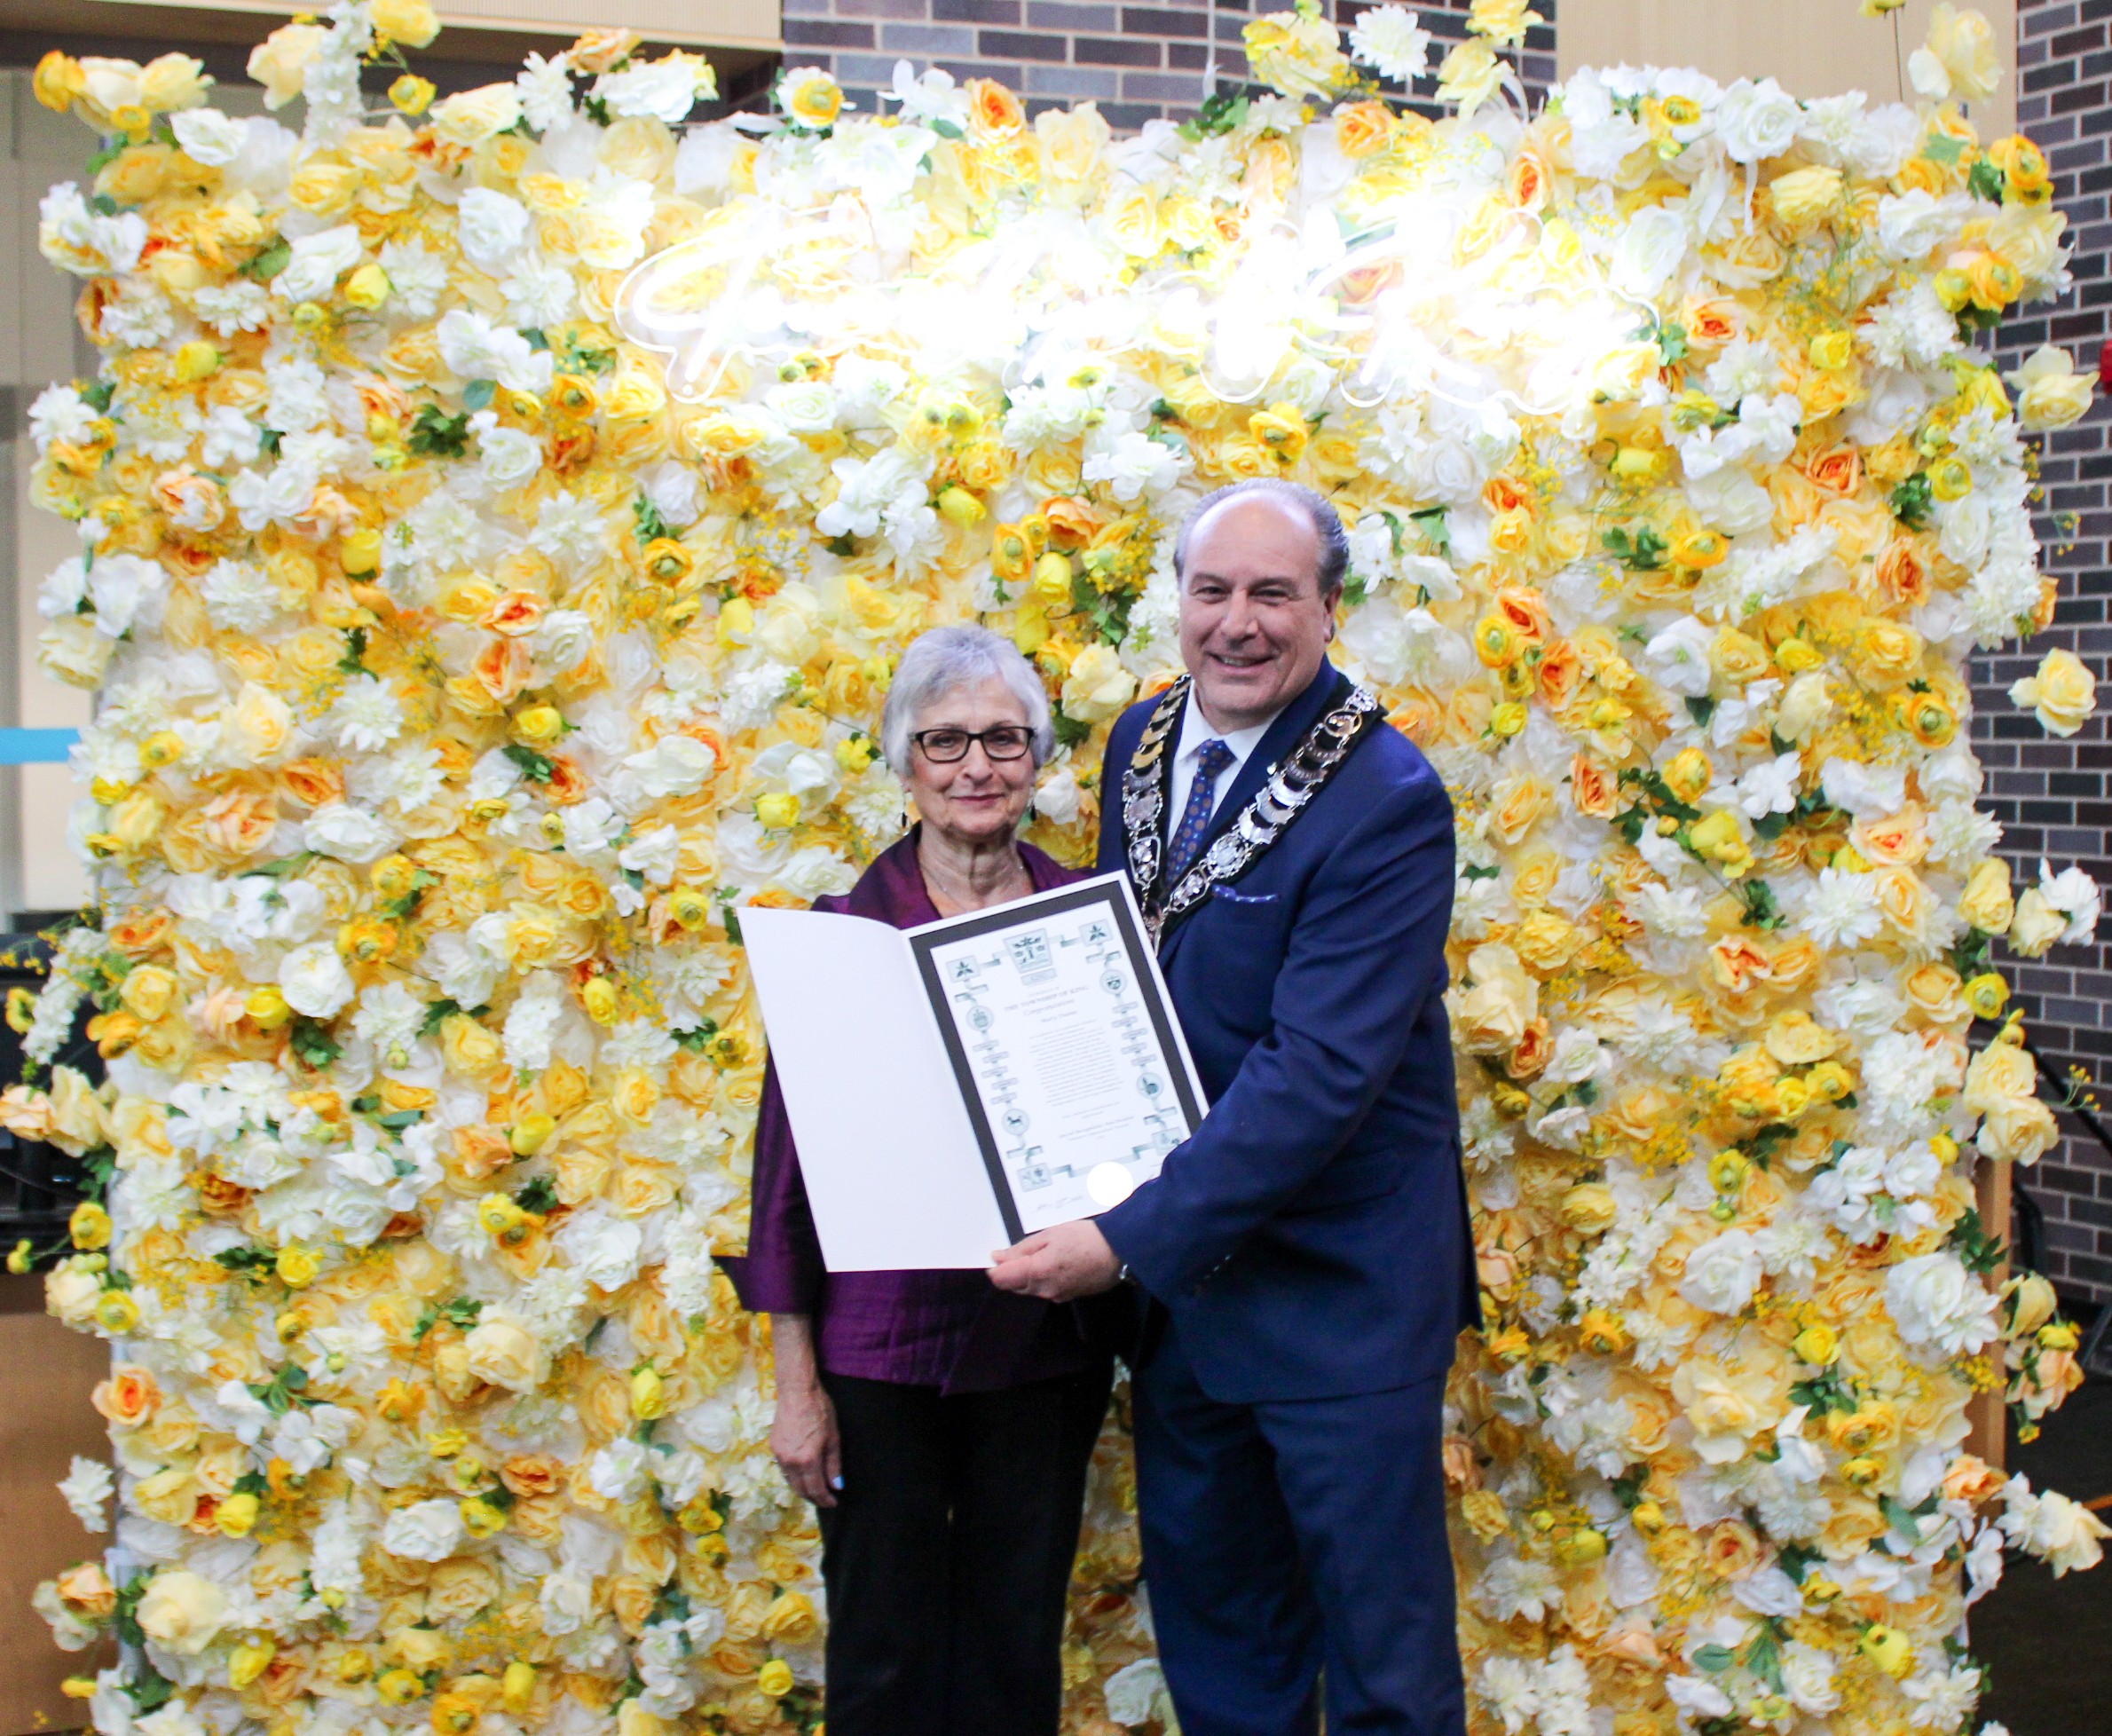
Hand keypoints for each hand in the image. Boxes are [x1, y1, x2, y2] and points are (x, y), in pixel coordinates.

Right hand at [770, 1375, 841, 1507]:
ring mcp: (779, 1455)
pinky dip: (794, 1477)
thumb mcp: (833, 1438)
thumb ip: (833, 1465)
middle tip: (825, 1500)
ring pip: (791, 1482)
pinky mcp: (773, 1448)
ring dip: (803, 1489)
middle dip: (814, 1498)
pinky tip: (803, 1475)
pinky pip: (784, 1470)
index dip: (825, 1499)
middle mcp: (790, 1461)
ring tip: (815, 1491)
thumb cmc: (820, 1411)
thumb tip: (836, 1486)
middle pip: (801, 1490)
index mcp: (807, 1459)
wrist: (797, 1392)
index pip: (816, 1489)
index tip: (834, 1503)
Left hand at [989, 1218, 1123, 1302]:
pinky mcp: (1068, 1297)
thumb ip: (1020, 1249)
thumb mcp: (1048, 1235)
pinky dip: (1044, 1279)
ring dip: (1028, 1275)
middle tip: (1025, 1250)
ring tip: (1045, 1253)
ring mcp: (1057, 1296)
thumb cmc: (1086, 1239)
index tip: (997, 1256)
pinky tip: (1056, 1263)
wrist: (1118, 1251)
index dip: (995, 1267)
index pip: (1001, 1279)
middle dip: (1012, 1270)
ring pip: (1030, 1289)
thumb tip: (998, 1257)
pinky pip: (1046, 1290)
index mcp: (1036, 1272)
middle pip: (1014, 1286)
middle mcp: (1044, 1290)